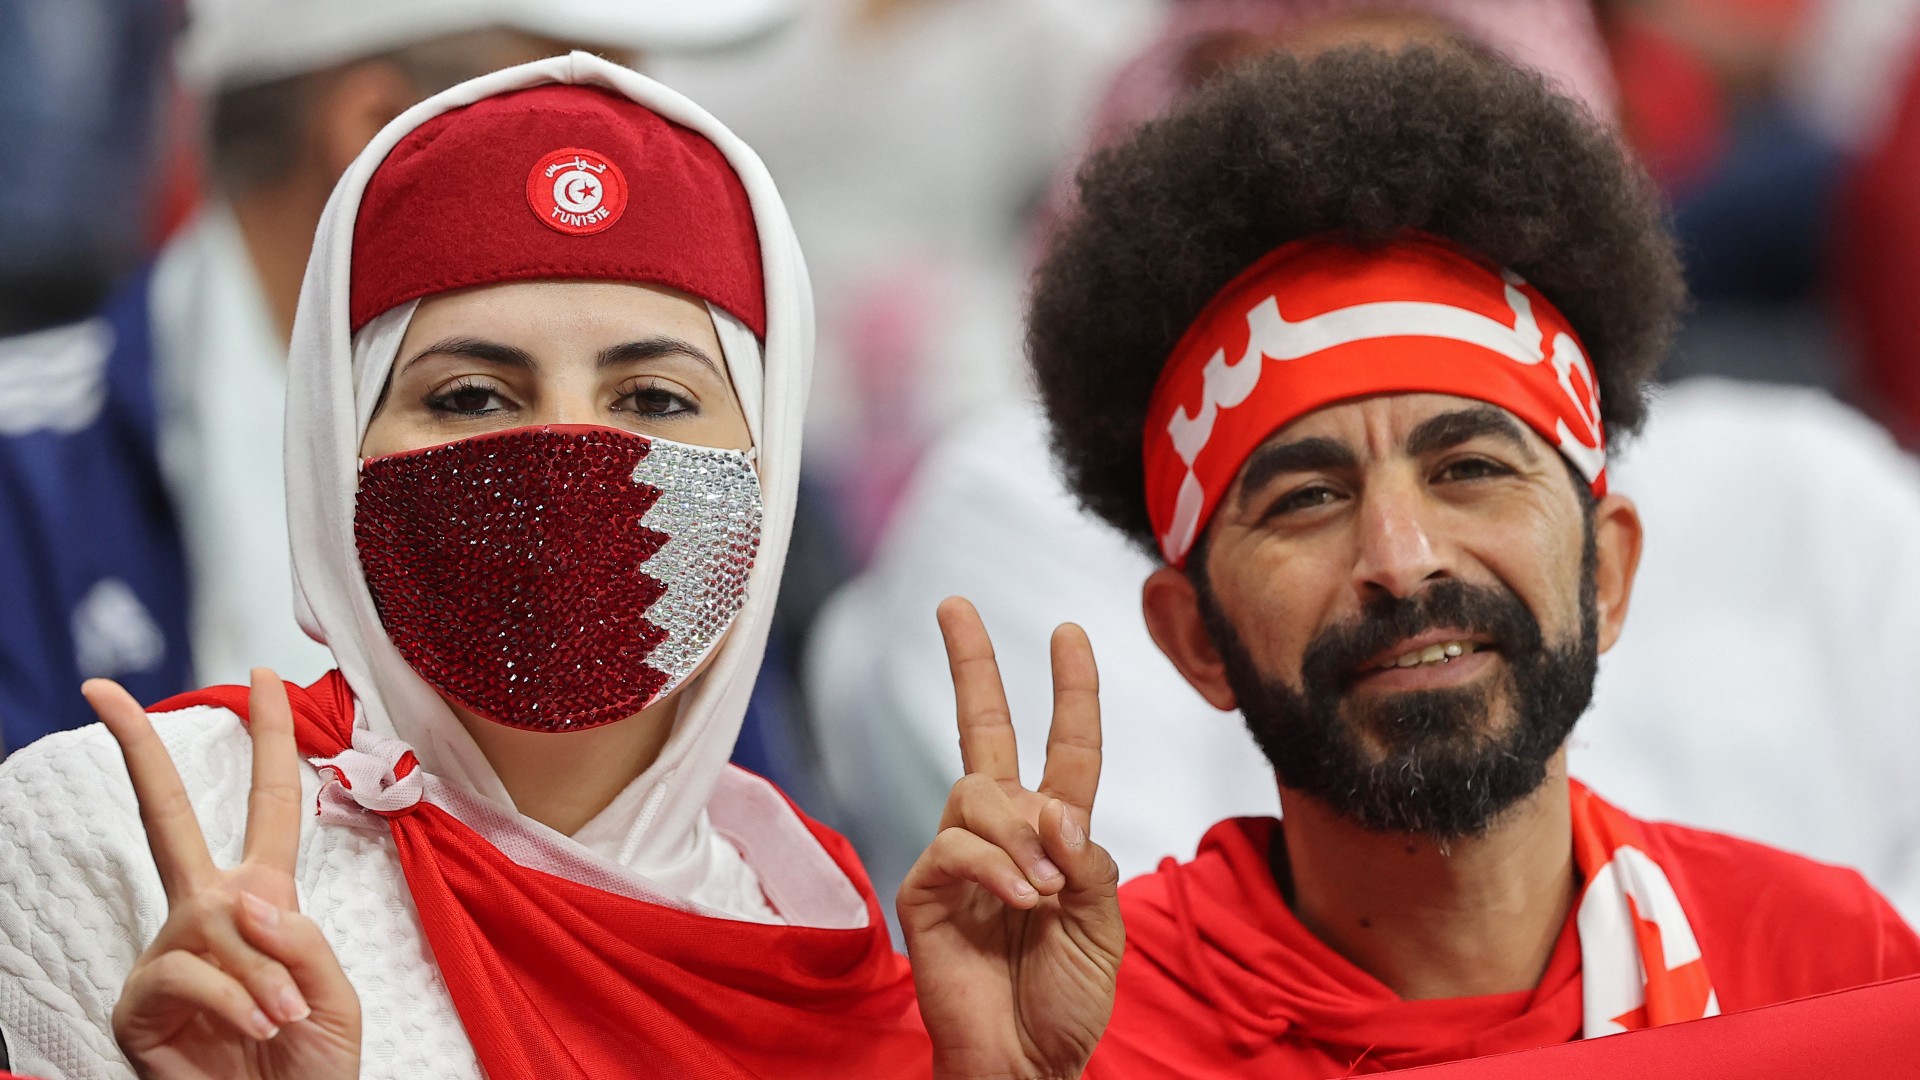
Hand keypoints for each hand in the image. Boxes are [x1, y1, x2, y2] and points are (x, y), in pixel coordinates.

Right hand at [84, 669, 359, 1079]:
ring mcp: (169, 955)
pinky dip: (233, 999)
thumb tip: (243, 899)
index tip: (260, 674)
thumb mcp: (333, 993)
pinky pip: (188, 973)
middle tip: (102, 690)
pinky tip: (254, 1030)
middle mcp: (210, 914)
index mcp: (266, 898)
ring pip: (212, 922)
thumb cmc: (312, 1064)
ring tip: (283, 1022)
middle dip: (140, 752)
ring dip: (261, 974)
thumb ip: (301, 939)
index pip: (271, 802)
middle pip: (169, 817)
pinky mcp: (139, 1001)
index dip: (270, 738)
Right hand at [899, 598, 1123, 1079]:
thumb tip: (1051, 807)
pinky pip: (955, 844)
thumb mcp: (1104, 921)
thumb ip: (1087, 857)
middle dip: (969, 664)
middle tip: (953, 604)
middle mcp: (1002, 833)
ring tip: (1043, 893)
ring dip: (1020, 834)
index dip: (1071, 691)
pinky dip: (996, 866)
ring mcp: (958, 858)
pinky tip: (1020, 901)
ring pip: (977, 790)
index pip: (1064, 747)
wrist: (1027, 1064)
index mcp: (1054, 835)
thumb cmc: (1067, 999)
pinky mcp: (925, 890)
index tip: (1069, 632)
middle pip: (982, 729)